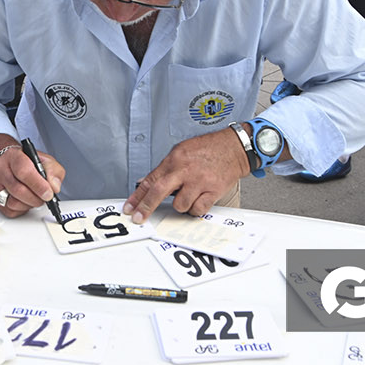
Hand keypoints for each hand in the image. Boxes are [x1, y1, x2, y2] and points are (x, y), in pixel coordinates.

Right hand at [0, 143, 63, 217]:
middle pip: (18, 190)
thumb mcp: (44, 159)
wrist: (7, 160)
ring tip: (34, 198)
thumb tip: (54, 187)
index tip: (49, 193)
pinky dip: (21, 209)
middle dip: (36, 198)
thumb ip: (53, 171)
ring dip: (29, 205)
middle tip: (44, 198)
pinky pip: (9, 211)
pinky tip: (24, 200)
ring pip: (13, 203)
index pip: (24, 172)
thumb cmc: (25, 161)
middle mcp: (0, 169)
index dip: (38, 185)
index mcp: (14, 156)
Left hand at [124, 128, 247, 223]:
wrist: (234, 147)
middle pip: (159, 191)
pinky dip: (195, 209)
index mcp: (175, 159)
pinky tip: (198, 200)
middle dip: (146, 207)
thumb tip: (146, 182)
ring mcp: (199, 181)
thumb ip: (165, 168)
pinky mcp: (213, 191)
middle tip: (139, 218)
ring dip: (180, 205)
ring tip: (188, 195)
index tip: (129, 207)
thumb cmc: (209, 148)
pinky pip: (197, 209)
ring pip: (180, 205)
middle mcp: (185, 170)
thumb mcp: (182, 150)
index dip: (137, 196)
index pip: (150, 180)